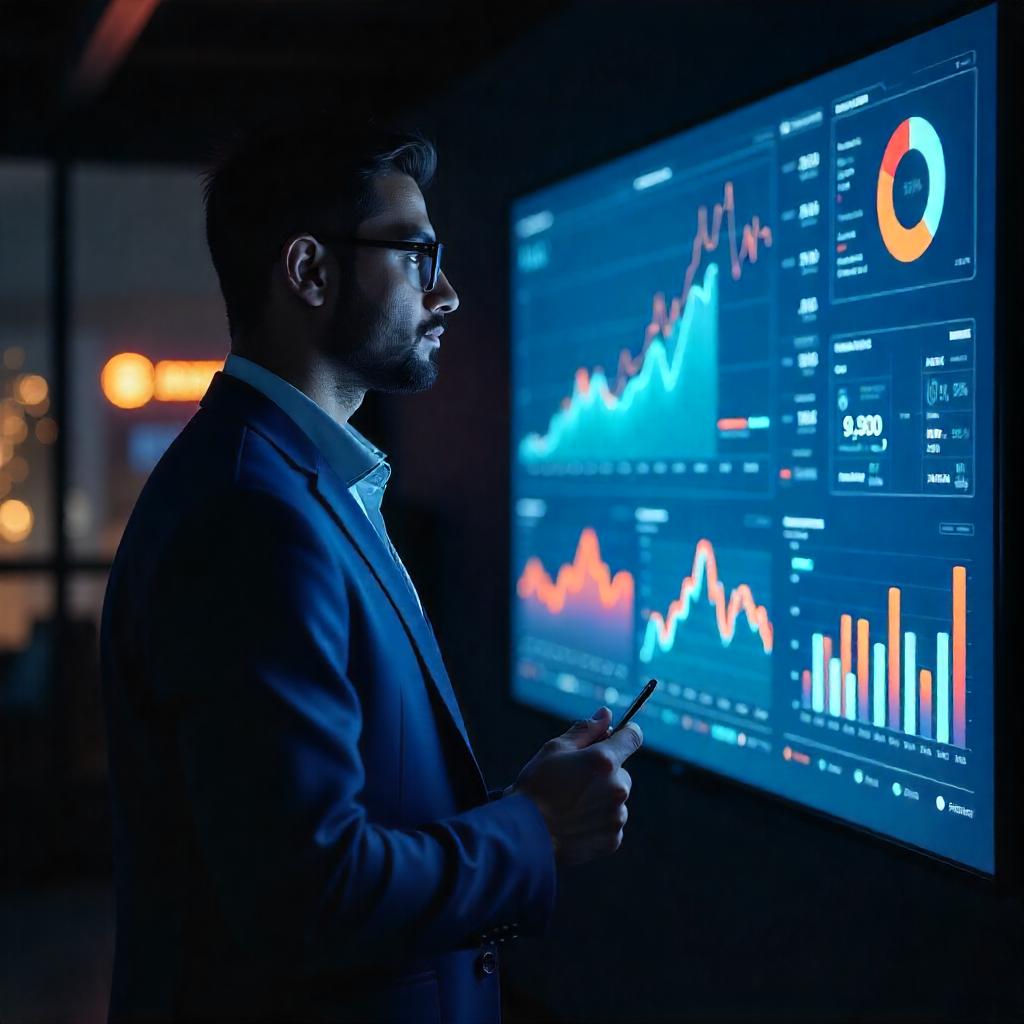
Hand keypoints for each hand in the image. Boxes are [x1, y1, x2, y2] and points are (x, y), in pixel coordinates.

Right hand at [508, 707, 642, 865]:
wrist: (524, 836)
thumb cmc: (535, 788)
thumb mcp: (554, 749)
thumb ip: (585, 730)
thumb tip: (605, 714)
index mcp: (604, 761)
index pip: (633, 737)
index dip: (625, 734)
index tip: (616, 737)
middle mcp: (617, 788)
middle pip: (621, 772)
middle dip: (604, 773)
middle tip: (574, 780)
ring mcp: (617, 816)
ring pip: (616, 799)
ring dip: (601, 798)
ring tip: (570, 805)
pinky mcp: (613, 839)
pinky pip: (611, 823)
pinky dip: (597, 821)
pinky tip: (574, 822)